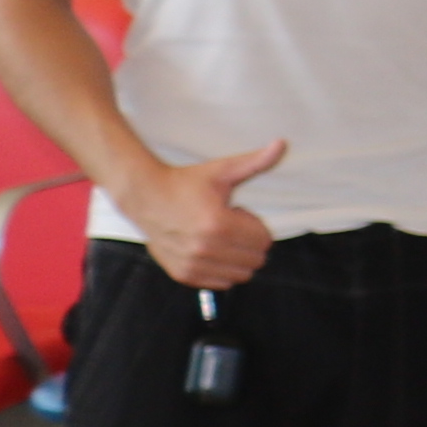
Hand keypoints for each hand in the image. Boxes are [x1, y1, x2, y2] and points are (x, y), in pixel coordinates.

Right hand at [121, 140, 283, 292]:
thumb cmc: (185, 182)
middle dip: (249, 242)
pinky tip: (208, 249)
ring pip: (241, 275)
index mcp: (219, 225)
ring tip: (217, 237)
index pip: (264, 240)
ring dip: (237, 257)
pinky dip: (222, 270)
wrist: (144, 196)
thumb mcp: (222, 170)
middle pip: (256, 260)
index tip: (236, 212)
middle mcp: (205, 249)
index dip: (256, 225)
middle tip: (228, 225)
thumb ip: (255, 162)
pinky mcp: (183, 274)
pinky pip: (221, 283)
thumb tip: (282, 143)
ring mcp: (193, 264)